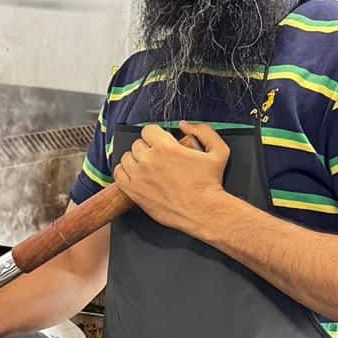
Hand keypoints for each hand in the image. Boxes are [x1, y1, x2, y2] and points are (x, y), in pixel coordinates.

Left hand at [113, 121, 230, 234]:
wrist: (204, 212)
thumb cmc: (210, 184)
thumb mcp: (218, 151)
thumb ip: (203, 131)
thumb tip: (184, 125)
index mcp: (166, 147)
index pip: (148, 130)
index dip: (156, 135)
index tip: (161, 142)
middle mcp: (149, 160)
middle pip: (137, 144)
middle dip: (147, 148)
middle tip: (157, 157)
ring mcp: (139, 176)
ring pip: (126, 158)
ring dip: (135, 160)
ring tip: (146, 167)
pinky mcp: (134, 192)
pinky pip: (118, 174)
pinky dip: (124, 172)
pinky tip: (135, 175)